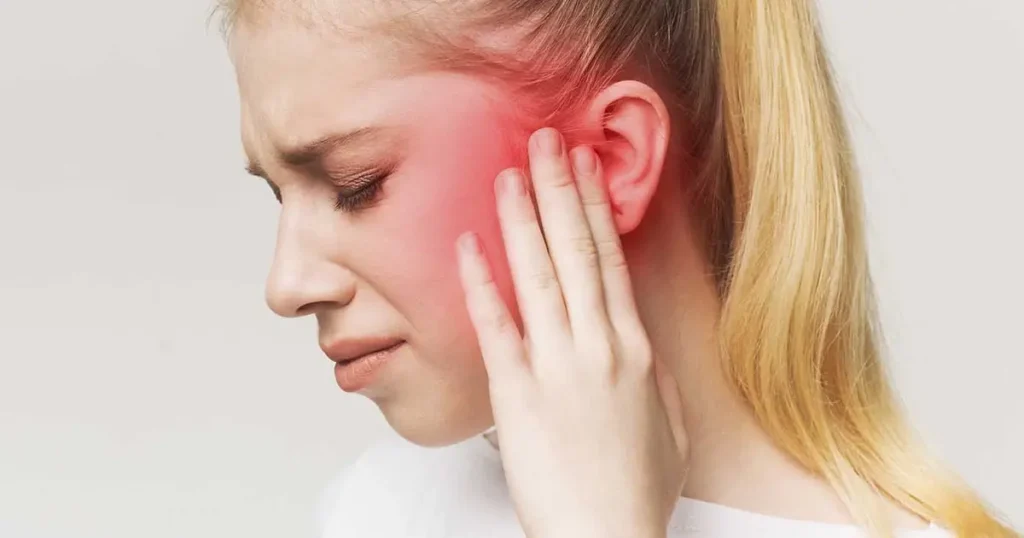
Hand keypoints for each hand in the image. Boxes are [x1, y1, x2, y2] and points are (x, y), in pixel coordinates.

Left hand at [456, 127, 688, 537]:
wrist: (606, 537)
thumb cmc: (635, 492)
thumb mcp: (669, 427)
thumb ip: (654, 377)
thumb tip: (641, 344)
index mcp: (635, 350)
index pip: (612, 261)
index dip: (597, 208)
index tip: (587, 168)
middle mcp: (598, 347)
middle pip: (577, 252)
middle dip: (560, 190)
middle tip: (547, 141)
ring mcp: (557, 367)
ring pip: (540, 275)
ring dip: (523, 219)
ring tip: (510, 173)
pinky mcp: (516, 394)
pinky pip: (497, 327)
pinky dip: (482, 283)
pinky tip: (471, 245)